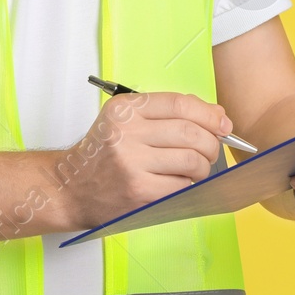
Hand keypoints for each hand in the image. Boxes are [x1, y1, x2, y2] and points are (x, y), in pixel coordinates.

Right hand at [59, 91, 232, 230]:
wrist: (72, 187)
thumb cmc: (103, 153)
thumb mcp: (124, 120)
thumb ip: (165, 113)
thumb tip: (215, 115)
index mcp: (125, 109)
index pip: (179, 104)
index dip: (208, 113)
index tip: (222, 122)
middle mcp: (127, 132)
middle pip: (189, 132)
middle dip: (211, 141)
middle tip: (212, 148)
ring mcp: (132, 163)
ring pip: (191, 159)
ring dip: (203, 165)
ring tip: (197, 166)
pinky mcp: (139, 190)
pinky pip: (182, 184)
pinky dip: (190, 183)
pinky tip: (182, 180)